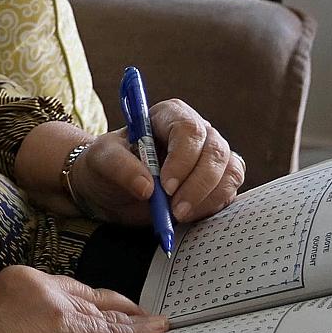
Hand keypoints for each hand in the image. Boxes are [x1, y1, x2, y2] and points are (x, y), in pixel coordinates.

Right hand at [0, 265, 167, 332]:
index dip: (95, 301)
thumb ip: (34, 319)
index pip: (70, 289)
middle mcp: (42, 284)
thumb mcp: (3, 322)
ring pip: (105, 312)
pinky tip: (155, 331)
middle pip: (91, 295)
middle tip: (145, 314)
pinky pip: (112, 332)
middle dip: (119, 306)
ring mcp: (57, 305)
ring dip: (134, 320)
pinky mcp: (68, 330)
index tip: (112, 308)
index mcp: (23, 279)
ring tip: (156, 324)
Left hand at [70, 99, 244, 225]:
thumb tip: (147, 187)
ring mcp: (209, 156)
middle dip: (198, 184)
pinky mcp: (216, 181)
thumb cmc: (106, 166)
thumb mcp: (102, 161)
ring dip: (208, 197)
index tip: (166, 186)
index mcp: (168, 116)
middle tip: (175, 210)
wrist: (110, 190)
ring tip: (179, 215)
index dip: (183, 158)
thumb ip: (120, 168)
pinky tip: (190, 216)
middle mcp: (195, 133)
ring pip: (228, 171)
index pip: (189, 129)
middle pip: (215, 151)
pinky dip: (213, 206)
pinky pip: (229, 190)